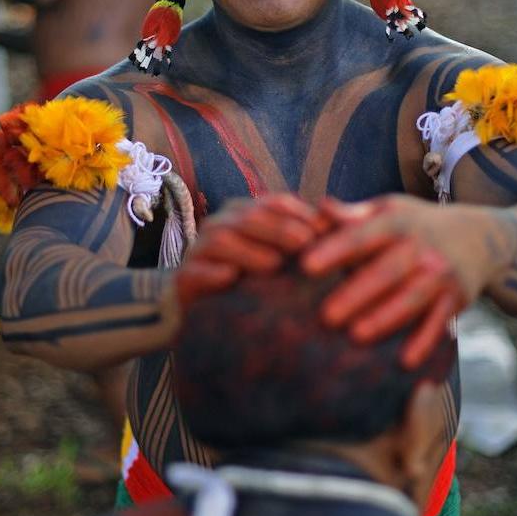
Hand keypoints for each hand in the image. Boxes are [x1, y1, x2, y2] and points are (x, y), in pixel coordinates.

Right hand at [174, 193, 321, 310]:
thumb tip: (334, 224)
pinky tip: (230, 278)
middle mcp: (220, 226)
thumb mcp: (278, 259)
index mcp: (244, 215)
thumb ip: (301, 240)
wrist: (198, 311)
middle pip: (250, 219)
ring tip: (274, 265)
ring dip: (249, 251)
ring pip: (221, 241)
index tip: (324, 231)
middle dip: (279, 230)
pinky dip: (212, 274)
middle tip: (305, 245)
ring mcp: (198, 251)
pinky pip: (194, 272)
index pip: (274, 204)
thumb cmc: (250, 282)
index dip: (299, 214)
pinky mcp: (182, 279)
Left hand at [301, 195, 502, 367]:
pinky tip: (405, 361)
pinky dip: (425, 341)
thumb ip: (351, 216)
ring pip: (411, 298)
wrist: (478, 237)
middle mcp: (421, 247)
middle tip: (325, 316)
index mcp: (396, 222)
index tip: (306, 265)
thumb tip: (317, 210)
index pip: (361, 237)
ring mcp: (441, 275)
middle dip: (356, 294)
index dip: (334, 250)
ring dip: (385, 318)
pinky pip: (439, 322)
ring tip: (356, 336)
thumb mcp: (387, 210)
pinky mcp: (456, 299)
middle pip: (386, 272)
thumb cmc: (415, 225)